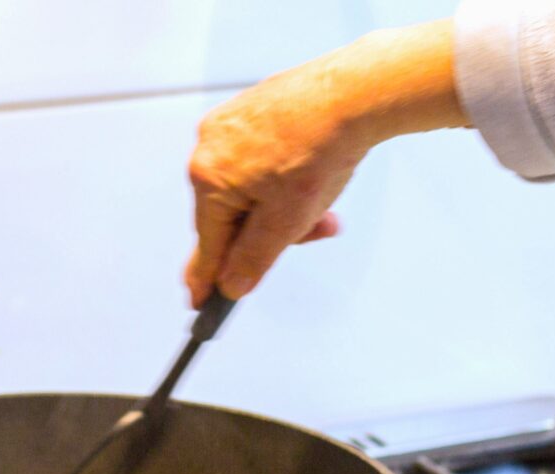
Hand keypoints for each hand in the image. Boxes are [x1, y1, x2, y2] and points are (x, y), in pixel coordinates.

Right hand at [183, 62, 363, 304]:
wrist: (355, 92)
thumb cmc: (320, 147)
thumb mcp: (286, 222)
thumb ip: (253, 259)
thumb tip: (231, 285)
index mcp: (208, 177)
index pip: (207, 242)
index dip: (206, 276)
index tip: (199, 300)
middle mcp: (209, 147)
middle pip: (230, 213)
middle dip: (268, 230)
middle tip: (309, 230)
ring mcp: (229, 124)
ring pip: (247, 186)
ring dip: (280, 204)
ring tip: (320, 199)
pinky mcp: (251, 109)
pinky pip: (257, 157)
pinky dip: (281, 174)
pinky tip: (311, 168)